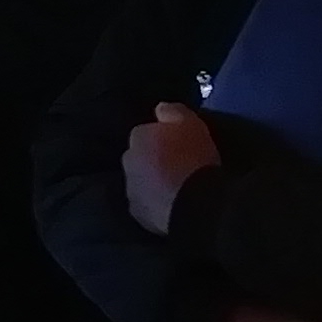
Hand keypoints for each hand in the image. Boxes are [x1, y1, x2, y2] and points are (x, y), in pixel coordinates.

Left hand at [124, 103, 221, 234]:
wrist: (193, 203)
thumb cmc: (193, 158)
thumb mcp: (190, 124)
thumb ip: (173, 112)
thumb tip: (161, 108)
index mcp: (137, 136)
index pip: (146, 132)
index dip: (163, 138)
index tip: (179, 144)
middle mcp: (128, 160)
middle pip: (140, 156)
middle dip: (153, 159)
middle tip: (177, 165)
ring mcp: (130, 188)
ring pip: (141, 180)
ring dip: (153, 182)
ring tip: (176, 187)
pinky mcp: (138, 213)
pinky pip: (146, 203)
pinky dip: (156, 202)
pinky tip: (172, 203)